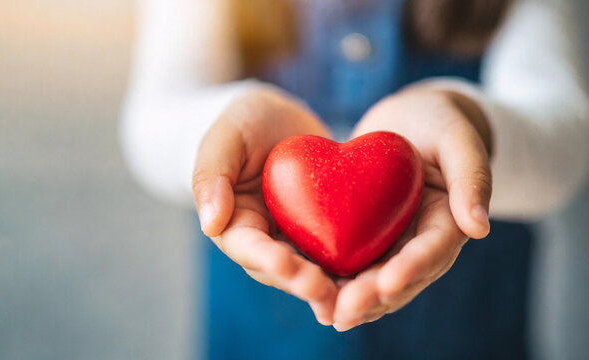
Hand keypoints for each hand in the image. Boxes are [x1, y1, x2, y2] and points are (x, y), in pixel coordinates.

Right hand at [192, 86, 337, 324]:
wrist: (276, 120)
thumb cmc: (242, 124)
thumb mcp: (223, 140)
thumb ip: (212, 177)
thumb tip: (210, 224)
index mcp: (235, 225)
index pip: (249, 248)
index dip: (268, 259)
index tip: (287, 265)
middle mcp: (265, 241)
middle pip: (284, 271)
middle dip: (305, 283)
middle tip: (328, 292)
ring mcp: (294, 239)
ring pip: (313, 270)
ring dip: (333, 286)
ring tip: (357, 295)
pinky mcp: (321, 231)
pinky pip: (338, 250)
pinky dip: (355, 265)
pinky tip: (379, 274)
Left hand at [332, 85, 492, 330]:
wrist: (411, 122)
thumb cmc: (440, 123)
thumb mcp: (459, 139)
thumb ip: (471, 177)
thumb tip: (479, 227)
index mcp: (448, 222)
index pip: (432, 251)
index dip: (411, 268)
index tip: (388, 282)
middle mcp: (420, 241)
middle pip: (399, 277)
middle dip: (373, 297)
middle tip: (345, 310)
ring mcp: (393, 243)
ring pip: (373, 280)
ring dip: (351, 299)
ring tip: (327, 313)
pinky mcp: (367, 237)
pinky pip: (351, 262)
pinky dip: (334, 279)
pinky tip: (310, 292)